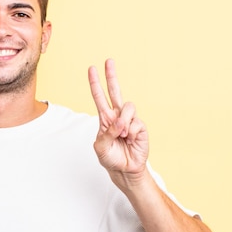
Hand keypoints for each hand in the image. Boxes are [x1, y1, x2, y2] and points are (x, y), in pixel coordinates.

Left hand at [88, 59, 149, 189]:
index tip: (92, 69)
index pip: (99, 97)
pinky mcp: (140, 127)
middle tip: (108, 61)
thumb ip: (107, 133)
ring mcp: (129, 120)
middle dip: (111, 76)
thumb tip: (119, 121)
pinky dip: (130, 132)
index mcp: (105, 118)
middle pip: (115, 91)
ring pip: (127, 107)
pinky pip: (135, 122)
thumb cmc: (110, 158)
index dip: (95, 83)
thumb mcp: (101, 147)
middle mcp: (117, 115)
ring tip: (122, 135)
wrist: (125, 169)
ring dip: (123, 121)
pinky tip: (130, 139)